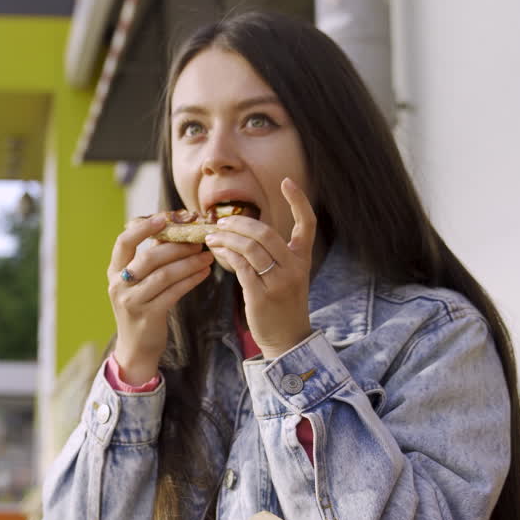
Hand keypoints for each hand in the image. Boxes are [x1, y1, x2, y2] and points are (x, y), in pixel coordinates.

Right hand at [107, 215, 212, 383]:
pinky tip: (204, 273)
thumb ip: (151, 256)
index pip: (124, 242)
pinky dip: (191, 280)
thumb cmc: (141, 307)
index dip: (143, 227)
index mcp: (114, 271)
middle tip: (198, 240)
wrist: (136, 347)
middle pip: (149, 257)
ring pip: (164, 274)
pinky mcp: (149, 316)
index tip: (165, 217)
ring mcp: (132, 301)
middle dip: (177, 246)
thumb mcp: (138, 282)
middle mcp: (119, 285)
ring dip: (189, 263)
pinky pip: (174, 292)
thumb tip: (173, 228)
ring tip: (207, 257)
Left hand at [204, 178, 315, 358]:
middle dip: (239, 222)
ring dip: (227, 238)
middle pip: (266, 233)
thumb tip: (240, 229)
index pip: (307, 223)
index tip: (287, 181)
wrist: (287, 338)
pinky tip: (216, 251)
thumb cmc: (282, 302)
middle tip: (221, 221)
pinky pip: (240, 267)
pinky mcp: (261, 295)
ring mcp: (279, 282)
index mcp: (303, 258)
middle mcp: (295, 267)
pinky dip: (226, 255)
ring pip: (249, 248)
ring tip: (212, 236)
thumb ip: (270, 252)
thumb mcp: (286, 274)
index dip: (298, 200)